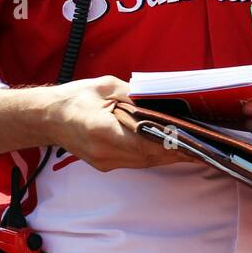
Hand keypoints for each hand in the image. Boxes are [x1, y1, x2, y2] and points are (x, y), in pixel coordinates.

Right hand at [46, 75, 191, 171]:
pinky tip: (170, 147)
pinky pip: (137, 162)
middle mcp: (105, 152)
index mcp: (102, 130)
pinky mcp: (106, 165)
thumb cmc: (76, 98)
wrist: (47, 118)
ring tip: (193, 146)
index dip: (172, 143)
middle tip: (203, 144)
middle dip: (177, 151)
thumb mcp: (107, 87)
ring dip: (169, 155)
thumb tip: (162, 102)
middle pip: (150, 156)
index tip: (194, 141)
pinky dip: (155, 155)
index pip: (146, 142)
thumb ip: (135, 96)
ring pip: (146, 162)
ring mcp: (105, 162)